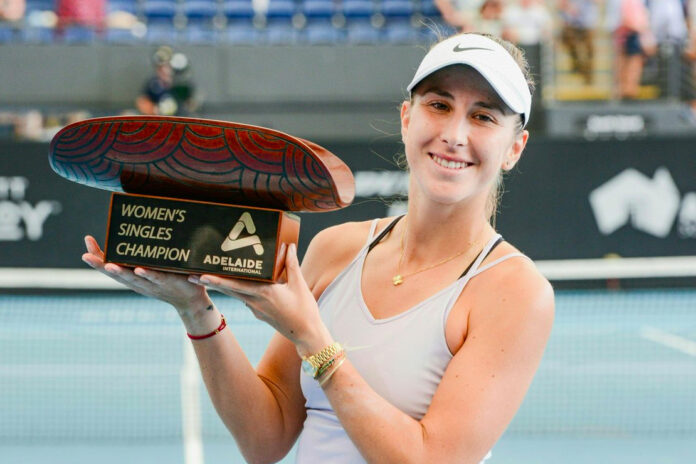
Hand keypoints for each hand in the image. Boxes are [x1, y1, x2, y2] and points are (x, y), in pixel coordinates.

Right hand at [81, 235, 209, 312]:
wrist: (190, 300)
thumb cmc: (171, 280)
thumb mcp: (153, 267)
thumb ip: (144, 254)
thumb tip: (138, 232)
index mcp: (132, 277)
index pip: (110, 266)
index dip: (98, 256)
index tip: (87, 240)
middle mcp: (138, 281)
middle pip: (115, 274)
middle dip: (100, 265)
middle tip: (85, 255)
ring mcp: (151, 284)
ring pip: (132, 278)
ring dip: (120, 272)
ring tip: (108, 265)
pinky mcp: (167, 283)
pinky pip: (156, 278)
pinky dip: (147, 275)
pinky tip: (139, 269)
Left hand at [189, 243, 331, 355]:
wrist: (306, 334)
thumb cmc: (304, 310)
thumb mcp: (299, 285)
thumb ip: (291, 264)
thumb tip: (289, 246)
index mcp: (264, 293)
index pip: (235, 286)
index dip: (217, 280)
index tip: (200, 275)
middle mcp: (255, 302)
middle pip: (228, 290)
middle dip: (209, 283)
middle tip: (190, 276)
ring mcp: (256, 309)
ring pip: (235, 294)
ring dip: (222, 286)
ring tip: (207, 277)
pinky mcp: (259, 313)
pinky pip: (245, 298)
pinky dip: (237, 291)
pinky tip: (237, 284)